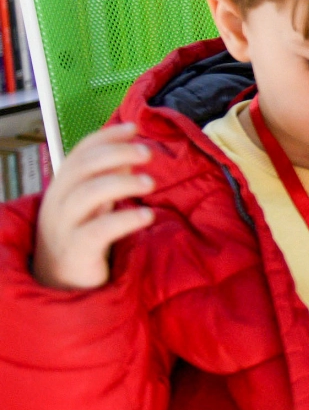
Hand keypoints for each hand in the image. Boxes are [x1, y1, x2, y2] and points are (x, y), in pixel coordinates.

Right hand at [32, 123, 156, 290]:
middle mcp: (58, 203)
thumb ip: (107, 178)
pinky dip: (125, 219)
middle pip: (82, 168)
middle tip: (147, 153)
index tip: (133, 127)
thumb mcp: (92, 203)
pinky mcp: (76, 252)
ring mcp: (64, 228)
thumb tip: (130, 155)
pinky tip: (147, 216)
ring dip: (122, 183)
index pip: (80, 153)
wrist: (59, 282)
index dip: (106, 137)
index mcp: (62, 187)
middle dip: (116, 153)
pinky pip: (99, 231)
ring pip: (87, 195)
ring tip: (150, 183)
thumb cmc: (80, 234)